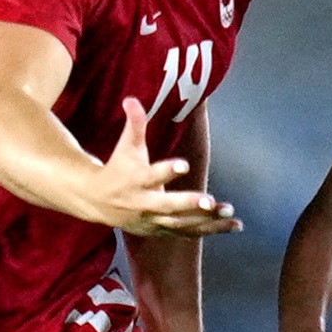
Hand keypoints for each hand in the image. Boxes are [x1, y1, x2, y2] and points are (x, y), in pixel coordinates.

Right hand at [91, 99, 236, 238]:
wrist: (96, 201)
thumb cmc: (118, 167)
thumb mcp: (126, 146)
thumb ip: (134, 124)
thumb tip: (132, 98)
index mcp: (135, 180)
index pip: (151, 175)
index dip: (167, 171)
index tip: (184, 165)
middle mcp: (144, 203)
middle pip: (167, 206)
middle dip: (188, 204)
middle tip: (210, 201)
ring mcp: (153, 220)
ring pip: (181, 223)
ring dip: (206, 220)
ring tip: (229, 211)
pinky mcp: (162, 230)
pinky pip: (189, 233)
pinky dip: (212, 230)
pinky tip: (235, 224)